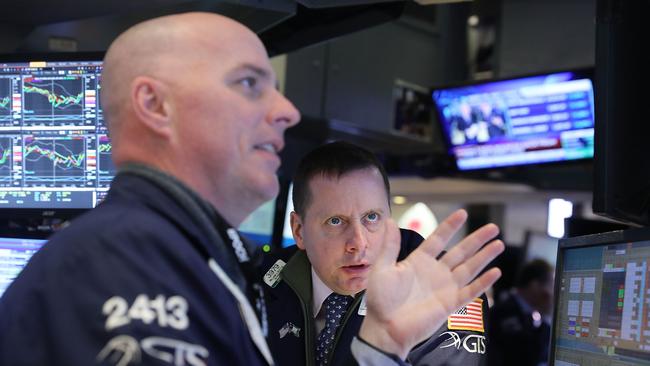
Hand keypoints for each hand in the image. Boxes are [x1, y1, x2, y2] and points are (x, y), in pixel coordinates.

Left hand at [359, 209, 503, 358]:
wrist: (385, 327)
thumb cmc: (381, 299)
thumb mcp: (382, 268)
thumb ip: (390, 245)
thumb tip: (388, 220)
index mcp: (419, 261)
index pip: (438, 239)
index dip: (450, 226)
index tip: (463, 213)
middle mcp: (435, 272)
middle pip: (461, 251)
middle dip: (477, 239)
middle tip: (493, 227)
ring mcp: (445, 287)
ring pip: (469, 268)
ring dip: (484, 257)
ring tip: (498, 244)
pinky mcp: (450, 304)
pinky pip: (470, 291)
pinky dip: (483, 282)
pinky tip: (496, 272)